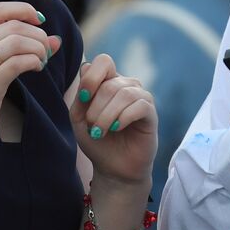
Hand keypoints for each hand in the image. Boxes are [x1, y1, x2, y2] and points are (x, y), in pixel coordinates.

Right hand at [0, 1, 58, 154]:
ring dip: (38, 48)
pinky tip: (37, 68)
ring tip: (42, 59)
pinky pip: (18, 63)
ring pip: (17, 41)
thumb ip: (16, 49)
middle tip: (46, 48)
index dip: (23, 9)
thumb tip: (55, 39)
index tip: (40, 20)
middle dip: (37, 34)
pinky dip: (34, 62)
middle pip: (13, 25)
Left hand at [73, 54, 156, 187]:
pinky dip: (123, 117)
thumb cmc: (96, 141)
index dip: (92, 77)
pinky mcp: (151, 113)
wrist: (112, 167)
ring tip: (100, 132)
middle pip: (110, 84)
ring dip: (107, 116)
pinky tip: (116, 129)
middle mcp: (126, 85)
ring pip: (124, 94)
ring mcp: (140, 97)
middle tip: (92, 127)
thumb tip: (86, 69)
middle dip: (96, 108)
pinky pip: (139, 105)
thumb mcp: (79, 117)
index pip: (104, 61)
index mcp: (108, 82)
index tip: (83, 98)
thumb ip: (81, 94)